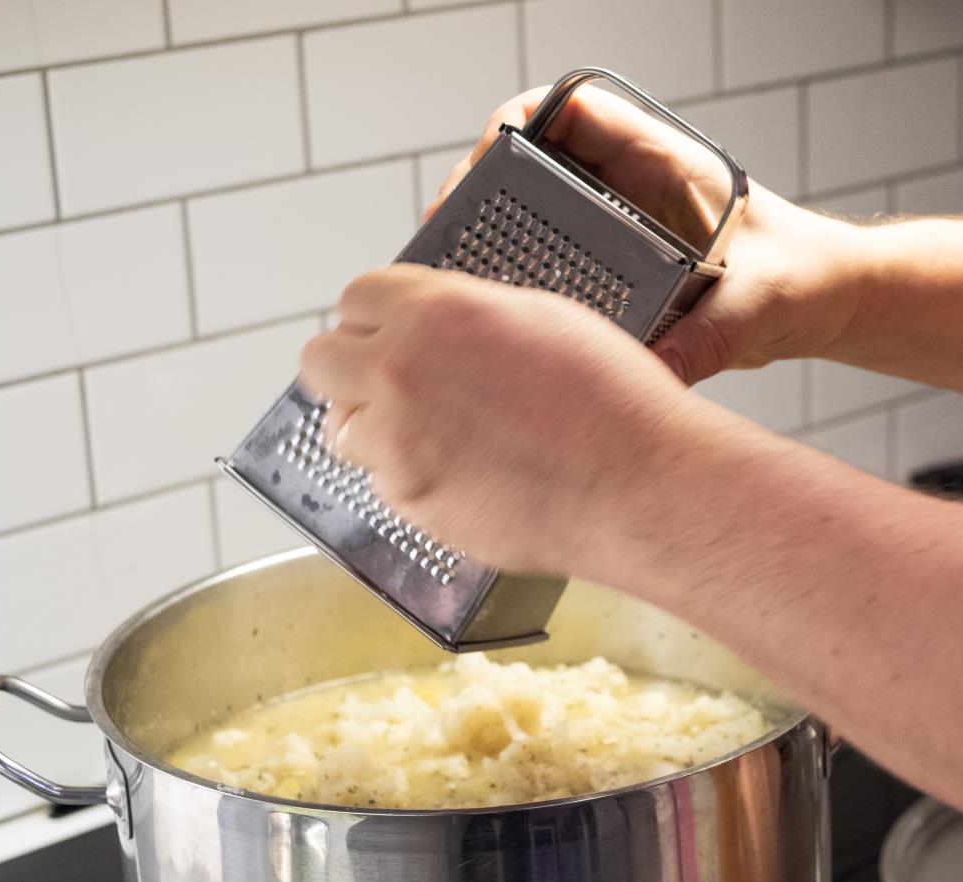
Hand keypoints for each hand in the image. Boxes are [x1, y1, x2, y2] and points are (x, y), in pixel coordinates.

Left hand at [300, 264, 744, 576]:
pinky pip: (382, 484)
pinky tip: (468, 474)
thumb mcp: (545, 317)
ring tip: (437, 437)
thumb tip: (436, 323)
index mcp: (436, 312)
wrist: (641, 486)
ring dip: (376, 429)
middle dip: (351, 369)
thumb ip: (469, 313)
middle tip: (392, 383)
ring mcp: (398, 443)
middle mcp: (401, 372)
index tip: (392, 332)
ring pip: (342, 429)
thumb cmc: (615, 403)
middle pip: (321, 360)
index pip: (357, 297)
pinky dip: (412, 480)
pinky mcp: (411, 502)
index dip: (378, 316)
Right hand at [427, 84, 873, 383]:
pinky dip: (517, 278)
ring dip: (490, 236)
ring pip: (530, 210)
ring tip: (453, 281)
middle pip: (529, 160)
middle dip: (480, 189)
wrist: (826, 301)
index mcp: (663, 161)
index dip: (513, 130)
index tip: (482, 170)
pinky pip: (550, 257)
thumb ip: (711, 337)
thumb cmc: (804, 278)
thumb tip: (658, 372)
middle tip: (445, 238)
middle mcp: (630, 185)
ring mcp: (617, 223)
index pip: (568, 111)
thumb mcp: (759, 306)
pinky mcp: (615, 266)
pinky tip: (494, 315)